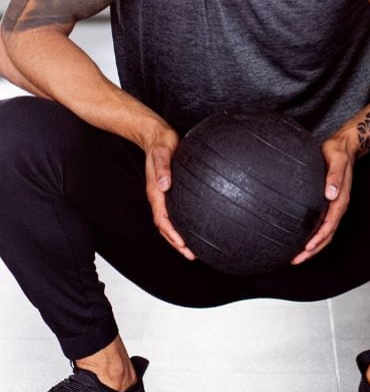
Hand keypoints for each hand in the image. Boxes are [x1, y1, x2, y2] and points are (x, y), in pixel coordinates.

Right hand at [142, 126, 195, 259]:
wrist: (155, 136)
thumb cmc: (161, 143)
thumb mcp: (163, 151)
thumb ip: (163, 167)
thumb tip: (164, 185)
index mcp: (156, 191)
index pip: (163, 219)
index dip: (173, 234)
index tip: (183, 245)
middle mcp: (158, 196)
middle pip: (165, 227)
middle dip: (177, 243)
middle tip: (192, 255)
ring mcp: (162, 194)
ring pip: (168, 222)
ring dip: (178, 238)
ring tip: (192, 250)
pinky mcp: (168, 190)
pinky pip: (172, 212)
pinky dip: (180, 224)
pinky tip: (191, 227)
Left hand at [291, 129, 356, 263]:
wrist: (345, 145)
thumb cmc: (338, 151)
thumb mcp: (336, 159)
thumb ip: (334, 176)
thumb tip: (330, 194)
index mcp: (341, 198)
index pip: (330, 224)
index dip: (318, 238)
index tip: (306, 248)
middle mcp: (339, 205)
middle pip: (328, 234)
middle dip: (313, 250)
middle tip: (296, 260)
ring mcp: (335, 205)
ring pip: (326, 232)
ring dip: (314, 246)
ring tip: (298, 256)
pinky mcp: (330, 202)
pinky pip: (324, 224)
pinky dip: (315, 236)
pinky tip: (304, 238)